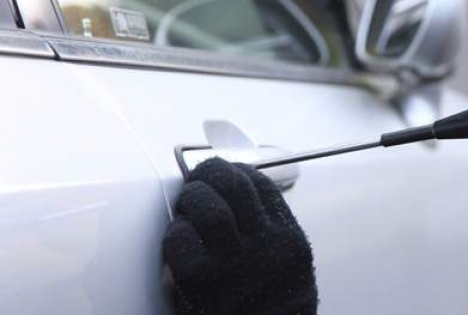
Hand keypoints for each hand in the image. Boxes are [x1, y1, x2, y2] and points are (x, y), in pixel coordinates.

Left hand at [163, 158, 316, 314]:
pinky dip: (175, 233)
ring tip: (186, 202)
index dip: (239, 171)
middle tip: (199, 177)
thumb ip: (271, 236)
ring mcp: (235, 263)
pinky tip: (177, 238)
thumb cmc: (272, 312)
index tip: (226, 171)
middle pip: (237, 185)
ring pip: (211, 207)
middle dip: (212, 172)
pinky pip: (182, 240)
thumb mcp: (289, 271)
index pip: (263, 187)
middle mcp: (266, 247)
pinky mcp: (203, 282)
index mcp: (289, 242)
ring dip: (193, 197)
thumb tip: (241, 201)